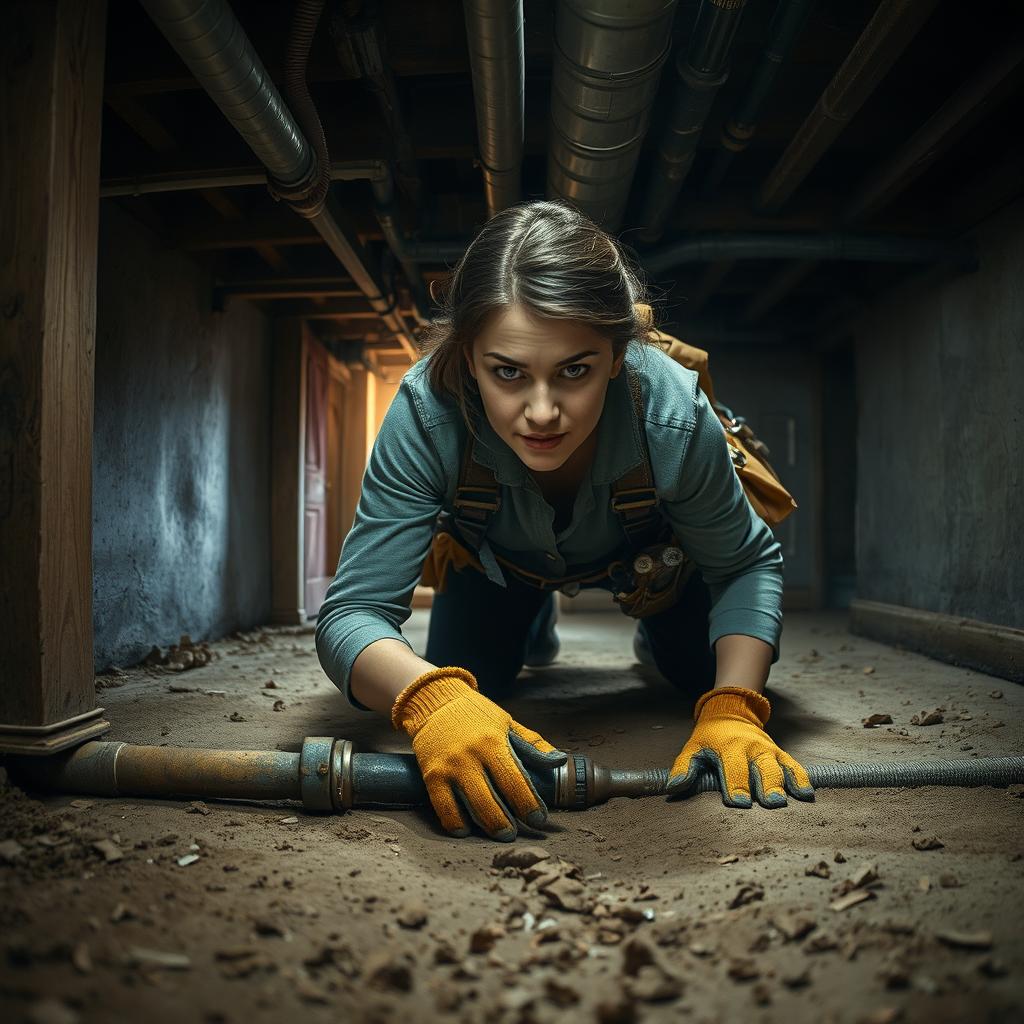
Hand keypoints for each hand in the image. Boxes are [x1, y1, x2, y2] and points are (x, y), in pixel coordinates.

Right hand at [391, 665, 566, 840]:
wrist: (436, 701)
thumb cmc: (476, 714)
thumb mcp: (507, 723)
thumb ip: (533, 744)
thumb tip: (560, 761)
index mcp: (492, 743)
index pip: (515, 782)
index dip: (529, 805)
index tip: (539, 819)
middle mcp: (470, 756)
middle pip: (492, 801)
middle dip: (507, 823)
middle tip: (515, 833)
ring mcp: (449, 768)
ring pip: (470, 807)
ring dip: (487, 826)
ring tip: (500, 833)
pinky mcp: (431, 776)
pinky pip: (443, 808)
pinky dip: (455, 824)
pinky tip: (465, 830)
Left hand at [666, 686, 813, 807]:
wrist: (730, 711)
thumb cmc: (709, 737)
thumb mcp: (693, 748)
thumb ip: (683, 768)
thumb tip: (672, 788)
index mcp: (728, 748)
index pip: (732, 769)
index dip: (735, 787)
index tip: (739, 802)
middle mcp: (751, 749)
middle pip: (761, 769)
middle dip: (767, 786)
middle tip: (772, 803)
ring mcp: (768, 751)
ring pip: (779, 768)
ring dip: (787, 783)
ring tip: (797, 798)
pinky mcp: (779, 753)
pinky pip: (793, 765)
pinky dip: (801, 777)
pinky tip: (808, 793)